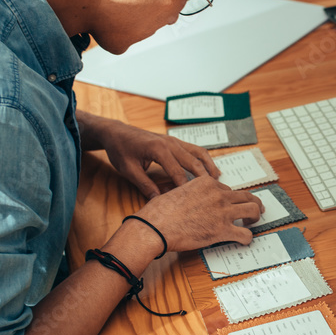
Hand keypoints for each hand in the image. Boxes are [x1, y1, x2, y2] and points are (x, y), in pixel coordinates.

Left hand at [79, 111, 219, 198]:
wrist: (117, 133)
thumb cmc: (120, 150)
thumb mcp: (129, 170)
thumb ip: (144, 185)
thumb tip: (159, 201)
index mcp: (158, 149)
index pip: (178, 172)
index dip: (186, 188)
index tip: (194, 201)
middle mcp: (170, 143)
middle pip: (193, 162)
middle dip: (204, 178)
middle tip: (213, 193)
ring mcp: (174, 140)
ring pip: (198, 153)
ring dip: (209, 166)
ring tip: (218, 180)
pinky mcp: (174, 141)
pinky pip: (194, 149)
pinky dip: (204, 159)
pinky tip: (210, 169)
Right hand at [117, 176, 263, 251]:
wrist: (155, 227)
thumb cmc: (159, 212)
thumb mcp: (176, 191)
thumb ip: (189, 193)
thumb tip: (189, 199)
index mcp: (206, 183)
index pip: (227, 188)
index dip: (230, 198)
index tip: (231, 204)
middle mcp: (218, 194)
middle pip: (245, 195)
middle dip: (252, 202)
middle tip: (255, 210)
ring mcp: (222, 212)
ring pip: (252, 209)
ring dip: (255, 216)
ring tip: (252, 222)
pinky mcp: (222, 230)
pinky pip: (245, 234)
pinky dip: (247, 238)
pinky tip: (244, 240)